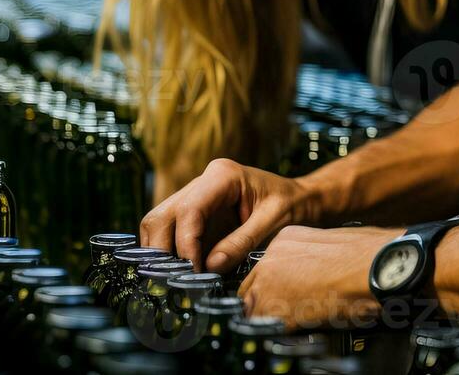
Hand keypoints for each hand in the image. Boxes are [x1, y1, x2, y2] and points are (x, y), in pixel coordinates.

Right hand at [140, 158, 319, 271]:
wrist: (301, 200)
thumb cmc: (291, 205)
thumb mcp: (273, 223)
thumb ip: (242, 242)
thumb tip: (210, 266)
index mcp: (222, 175)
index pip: (189, 210)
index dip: (186, 244)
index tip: (194, 272)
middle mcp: (202, 183)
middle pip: (161, 216)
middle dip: (161, 251)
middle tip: (173, 281)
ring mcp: (195, 199)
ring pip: (157, 225)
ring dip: (161, 256)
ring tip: (175, 281)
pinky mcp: (195, 217)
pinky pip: (170, 236)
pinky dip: (170, 257)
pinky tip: (181, 276)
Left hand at [238, 225, 392, 327]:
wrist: (377, 267)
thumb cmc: (367, 255)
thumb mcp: (330, 244)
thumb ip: (308, 258)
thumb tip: (308, 273)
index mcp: (285, 239)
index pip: (263, 268)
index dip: (274, 285)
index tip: (284, 293)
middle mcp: (271, 257)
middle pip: (251, 288)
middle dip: (267, 302)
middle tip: (291, 311)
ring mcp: (269, 283)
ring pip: (254, 310)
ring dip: (272, 318)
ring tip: (299, 320)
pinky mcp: (276, 309)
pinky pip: (266, 328)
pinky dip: (281, 332)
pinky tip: (301, 328)